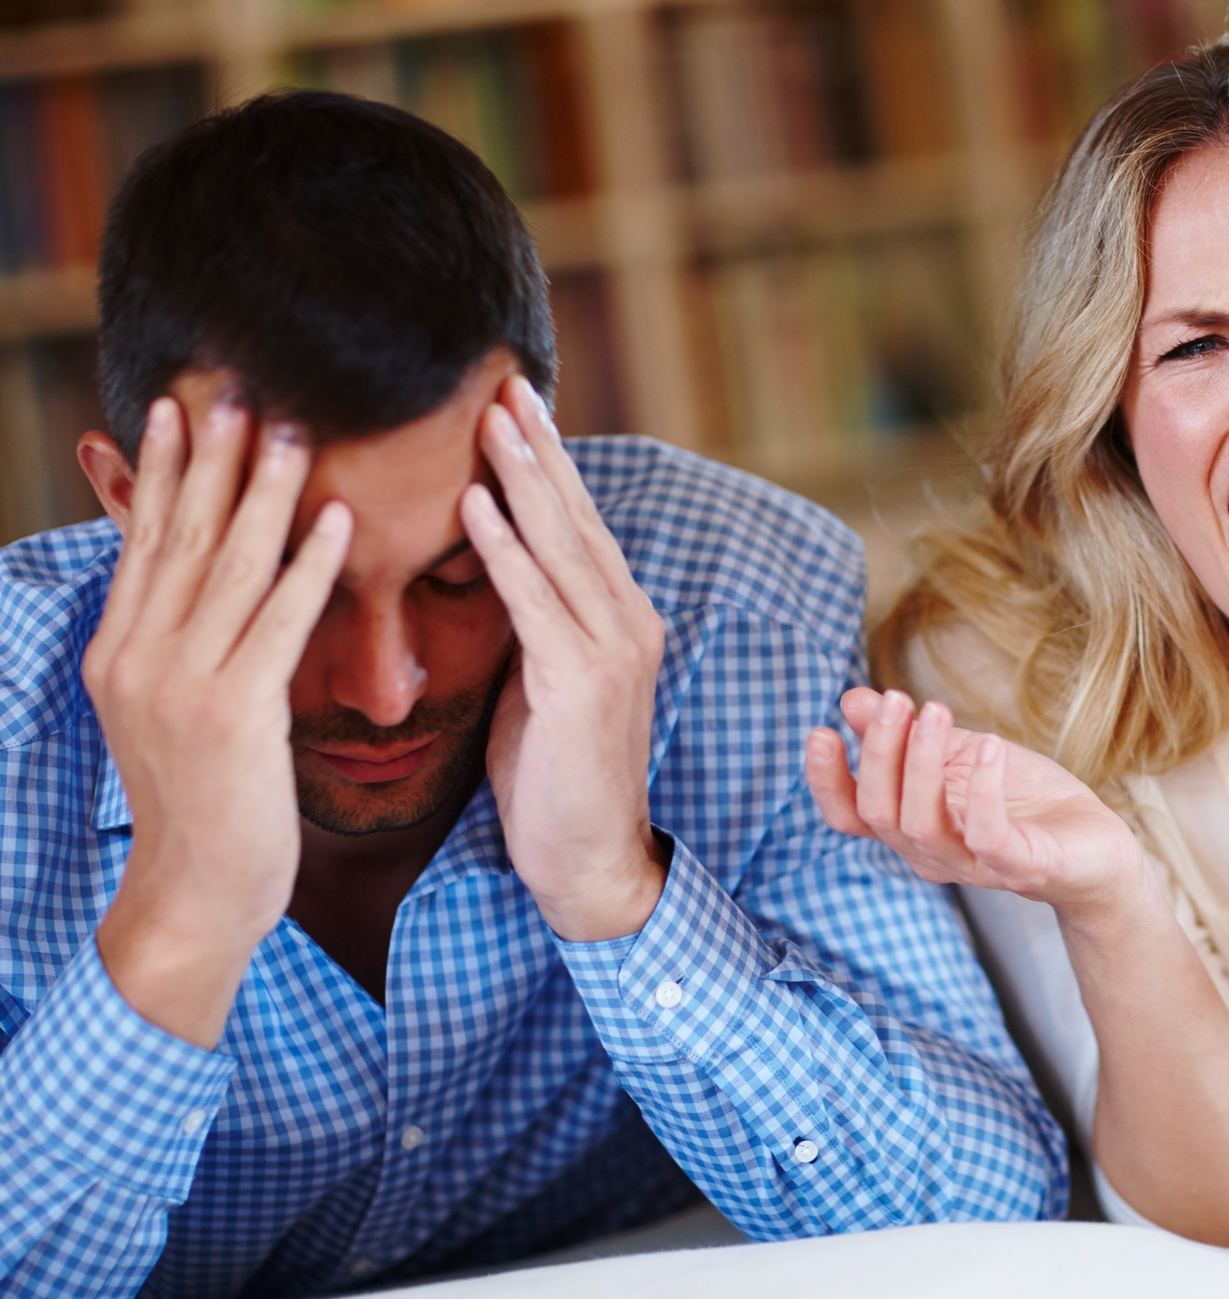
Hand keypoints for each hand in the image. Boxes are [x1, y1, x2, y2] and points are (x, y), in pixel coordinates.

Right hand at [87, 385, 351, 1046]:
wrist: (195, 897)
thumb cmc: (206, 807)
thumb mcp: (172, 715)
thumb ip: (183, 648)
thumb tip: (195, 589)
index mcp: (121, 652)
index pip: (145, 542)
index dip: (161, 472)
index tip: (178, 407)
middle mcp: (140, 657)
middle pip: (182, 538)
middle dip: (209, 460)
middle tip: (236, 387)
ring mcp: (181, 684)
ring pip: (228, 568)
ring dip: (262, 493)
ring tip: (291, 429)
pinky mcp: (234, 714)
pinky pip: (278, 623)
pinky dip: (306, 566)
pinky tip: (335, 520)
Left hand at [460, 376, 667, 940]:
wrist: (589, 864)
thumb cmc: (555, 783)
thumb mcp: (542, 687)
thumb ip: (532, 627)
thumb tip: (494, 572)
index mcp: (621, 621)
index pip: (578, 526)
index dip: (548, 463)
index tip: (514, 406)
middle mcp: (629, 623)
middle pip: (576, 517)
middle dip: (539, 447)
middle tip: (502, 381)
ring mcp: (613, 652)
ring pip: (561, 545)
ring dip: (522, 476)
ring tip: (489, 418)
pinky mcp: (584, 684)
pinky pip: (536, 601)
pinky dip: (503, 548)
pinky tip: (474, 502)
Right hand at [804, 689, 1145, 930]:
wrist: (1095, 846)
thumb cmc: (1023, 801)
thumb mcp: (960, 755)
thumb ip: (910, 734)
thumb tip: (853, 698)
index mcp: (911, 826)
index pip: (849, 815)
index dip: (826, 780)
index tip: (822, 732)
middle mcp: (932, 852)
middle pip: (878, 814)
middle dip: (878, 753)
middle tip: (893, 698)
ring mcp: (974, 864)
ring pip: (920, 826)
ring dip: (921, 764)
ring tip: (935, 710)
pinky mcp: (1021, 866)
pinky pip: (988, 838)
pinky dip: (982, 792)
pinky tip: (987, 747)